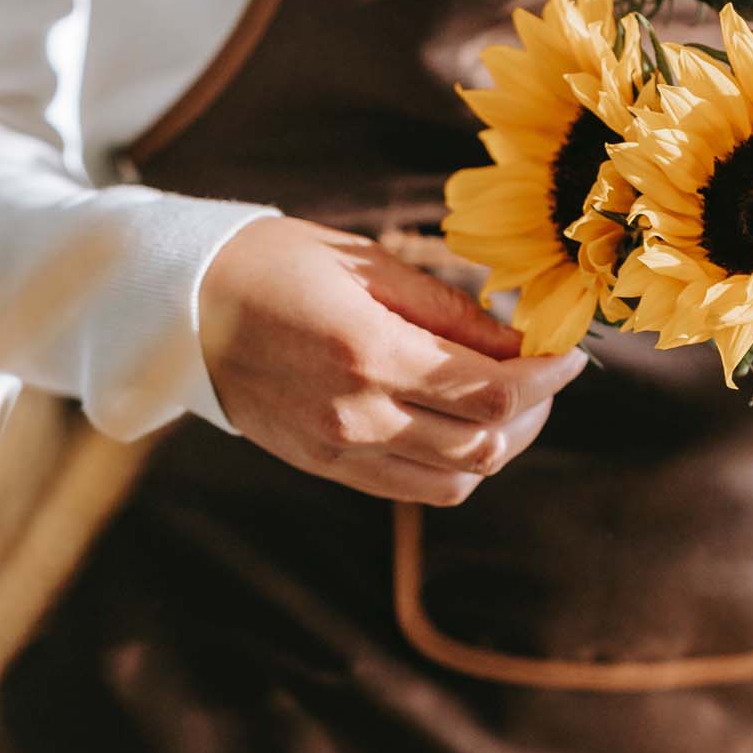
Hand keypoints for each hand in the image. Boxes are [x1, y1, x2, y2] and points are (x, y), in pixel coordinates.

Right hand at [199, 217, 587, 505]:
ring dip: (502, 444)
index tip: (571, 351)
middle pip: (487, 442)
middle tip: (548, 372)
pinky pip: (415, 489)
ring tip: (512, 402)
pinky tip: (462, 422)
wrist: (181, 309)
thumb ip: (449, 310)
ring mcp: (339, 450)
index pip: (493, 390)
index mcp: (368, 351)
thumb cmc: (275, 265)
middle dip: (537, 409)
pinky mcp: (326, 467)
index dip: (549, 376)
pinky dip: (457, 464)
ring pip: (458, 479)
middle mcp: (357, 414)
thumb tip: (522, 339)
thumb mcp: (366, 264)